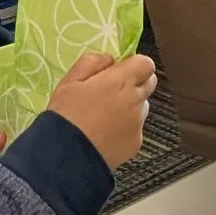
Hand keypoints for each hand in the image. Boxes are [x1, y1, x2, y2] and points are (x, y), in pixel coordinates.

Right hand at [46, 51, 155, 169]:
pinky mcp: (136, 143)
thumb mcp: (70, 81)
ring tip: (105, 117)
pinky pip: (135, 129)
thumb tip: (110, 59)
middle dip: (135, 83)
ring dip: (130, 107)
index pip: (146, 63)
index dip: (134, 65)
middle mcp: (135, 100)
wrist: (67, 154)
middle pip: (149, 83)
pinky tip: (105, 135)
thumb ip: (92, 62)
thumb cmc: (66, 114)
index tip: (120, 71)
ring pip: (142, 107)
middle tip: (112, 92)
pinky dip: (125, 128)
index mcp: (121, 81)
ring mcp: (138, 123)